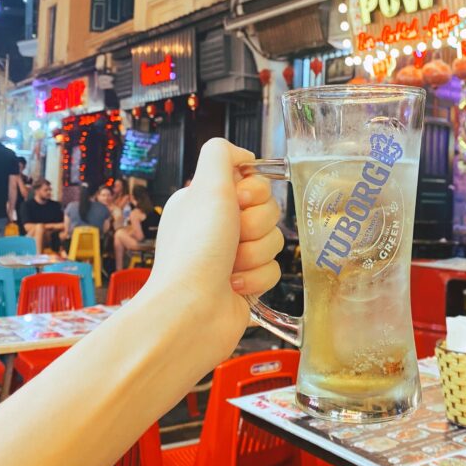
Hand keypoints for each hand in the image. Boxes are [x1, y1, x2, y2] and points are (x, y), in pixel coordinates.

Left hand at [147, 139, 281, 361]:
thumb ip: (222, 153)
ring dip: (256, 254)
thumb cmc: (195, 252)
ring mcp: (231, 256)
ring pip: (274, 241)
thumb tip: (243, 155)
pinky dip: (257, 278)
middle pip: (268, 211)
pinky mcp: (246, 282)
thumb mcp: (207, 186)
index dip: (255, 193)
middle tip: (233, 238)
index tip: (239, 202)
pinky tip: (234, 285)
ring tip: (230, 266)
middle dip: (256, 226)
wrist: (191, 312)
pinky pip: (274, 269)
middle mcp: (217, 226)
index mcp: (205, 200)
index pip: (254, 182)